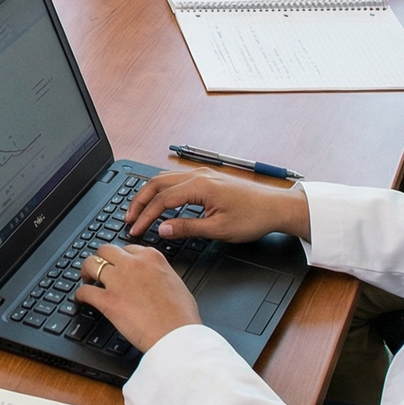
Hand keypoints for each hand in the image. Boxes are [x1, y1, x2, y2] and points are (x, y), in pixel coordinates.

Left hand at [74, 243, 201, 352]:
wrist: (177, 336)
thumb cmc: (182, 316)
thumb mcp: (175, 283)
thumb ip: (160, 274)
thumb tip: (152, 279)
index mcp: (152, 258)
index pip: (129, 248)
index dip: (120, 258)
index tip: (118, 265)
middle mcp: (133, 264)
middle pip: (106, 250)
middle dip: (100, 258)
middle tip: (98, 269)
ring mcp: (118, 281)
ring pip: (91, 264)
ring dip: (86, 271)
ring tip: (86, 279)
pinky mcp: (108, 300)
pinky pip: (85, 291)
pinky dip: (80, 295)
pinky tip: (81, 299)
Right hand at [123, 167, 310, 243]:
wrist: (276, 207)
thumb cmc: (252, 218)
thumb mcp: (218, 229)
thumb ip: (187, 228)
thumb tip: (162, 229)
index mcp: (199, 186)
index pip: (161, 200)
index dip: (145, 216)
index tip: (134, 229)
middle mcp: (197, 176)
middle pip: (156, 184)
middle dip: (138, 201)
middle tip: (127, 218)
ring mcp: (202, 174)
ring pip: (164, 179)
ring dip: (148, 194)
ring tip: (137, 211)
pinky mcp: (206, 178)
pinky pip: (175, 180)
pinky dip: (161, 191)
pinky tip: (159, 202)